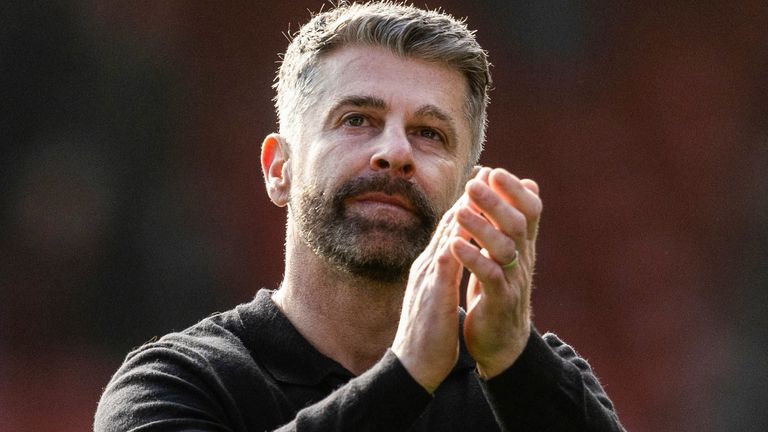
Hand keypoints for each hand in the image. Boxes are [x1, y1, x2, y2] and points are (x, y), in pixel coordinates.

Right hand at [391, 198, 465, 392]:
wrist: (412, 366)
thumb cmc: (427, 334)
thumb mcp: (436, 296)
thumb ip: (444, 275)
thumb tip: (453, 258)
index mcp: (430, 267)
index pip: (449, 228)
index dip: (466, 204)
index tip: (483, 184)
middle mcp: (427, 266)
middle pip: (449, 224)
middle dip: (468, 198)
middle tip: (486, 172)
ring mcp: (428, 277)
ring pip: (447, 236)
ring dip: (465, 211)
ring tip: (482, 188)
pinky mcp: (433, 294)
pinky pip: (448, 262)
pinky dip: (459, 241)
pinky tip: (471, 226)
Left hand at [450, 167, 541, 378]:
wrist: (501, 342)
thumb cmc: (499, 289)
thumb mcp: (507, 252)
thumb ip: (512, 220)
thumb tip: (528, 182)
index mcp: (523, 245)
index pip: (530, 210)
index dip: (515, 190)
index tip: (493, 171)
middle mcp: (523, 259)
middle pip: (517, 223)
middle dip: (496, 201)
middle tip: (474, 183)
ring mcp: (514, 280)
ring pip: (505, 247)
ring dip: (481, 227)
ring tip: (459, 210)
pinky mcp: (501, 301)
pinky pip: (491, 277)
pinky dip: (473, 259)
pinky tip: (454, 245)